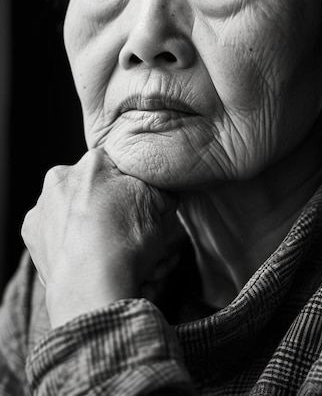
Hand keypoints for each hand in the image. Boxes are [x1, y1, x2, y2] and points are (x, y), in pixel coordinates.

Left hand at [21, 148, 179, 326]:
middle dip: (113, 207)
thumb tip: (159, 189)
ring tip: (114, 253)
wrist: (92, 288)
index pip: (119, 165)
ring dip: (92, 225)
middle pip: (95, 187)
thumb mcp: (161, 203)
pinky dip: (71, 242)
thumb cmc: (126, 242)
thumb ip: (159, 185)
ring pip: (75, 209)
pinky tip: (90, 259)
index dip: (136, 187)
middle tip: (132, 233)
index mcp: (94, 162)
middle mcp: (62, 176)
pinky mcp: (32, 234)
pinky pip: (57, 232)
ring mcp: (43, 206)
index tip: (144, 207)